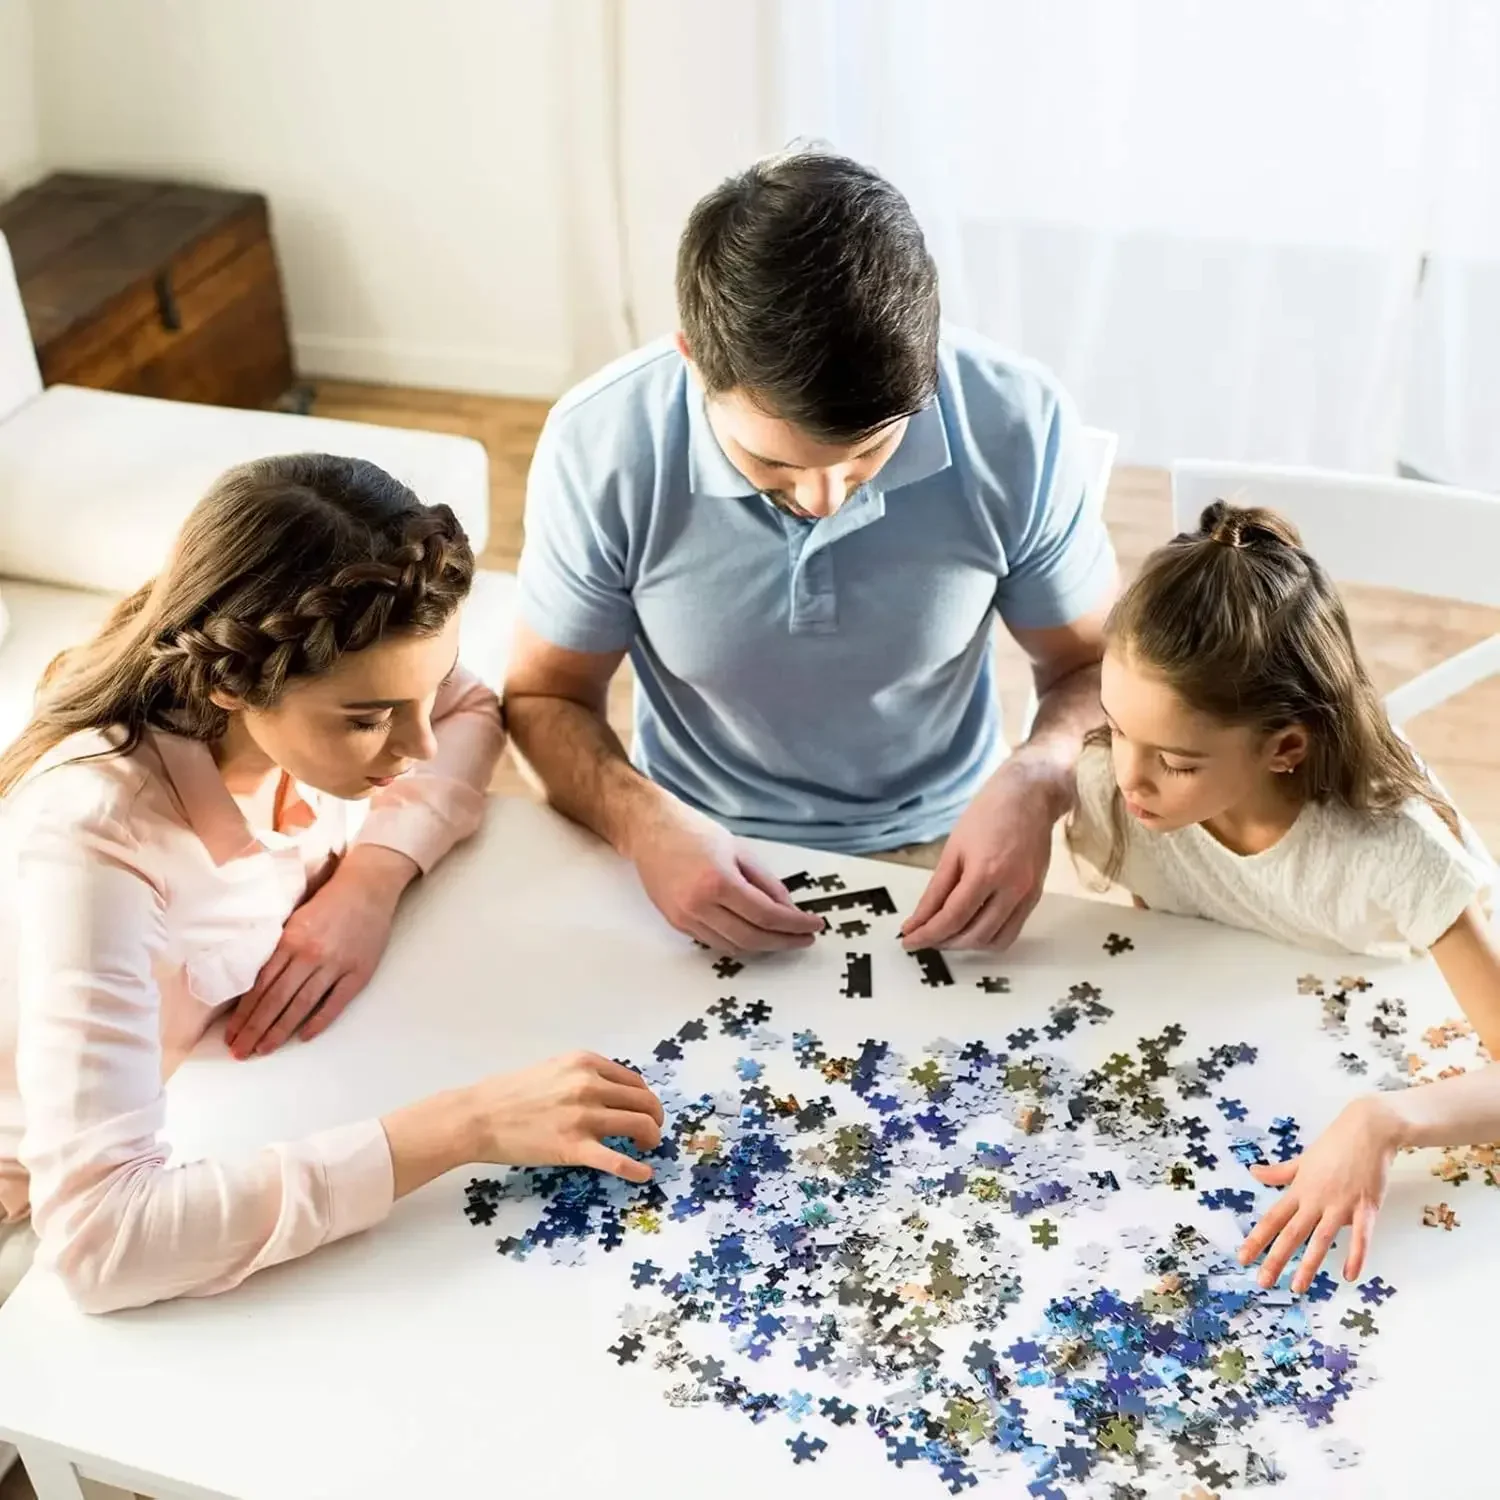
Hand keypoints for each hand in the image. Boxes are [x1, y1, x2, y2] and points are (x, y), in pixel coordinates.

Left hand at [225, 846, 416, 1057]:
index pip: (260, 985)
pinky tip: (303, 1036)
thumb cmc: (328, 901)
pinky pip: (335, 1003)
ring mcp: (335, 965)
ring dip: (279, 1031)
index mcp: (289, 941)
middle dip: (254, 1029)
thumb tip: (255, 983)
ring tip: (263, 1050)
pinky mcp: (358, 972)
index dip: (244, 1013)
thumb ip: (278, 948)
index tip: (232, 1034)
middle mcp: (309, 955)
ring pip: (301, 1005)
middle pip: (275, 1000)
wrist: (367, 887)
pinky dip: (318, 1021)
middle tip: (239, 1052)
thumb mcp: (295, 919)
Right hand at [467, 1052, 665, 1181]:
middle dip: (654, 1118)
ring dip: (650, 1138)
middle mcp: (590, 1085)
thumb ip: (583, 1076)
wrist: (477, 1116)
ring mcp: (583, 1116)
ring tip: (646, 1148)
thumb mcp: (553, 1069)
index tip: (643, 1111)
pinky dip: (636, 1169)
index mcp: (585, 1063)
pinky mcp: (573, 1147)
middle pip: (644, 1102)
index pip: (634, 1081)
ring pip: (640, 1125)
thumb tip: (610, 1092)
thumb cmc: (509, 1094)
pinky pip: (617, 1160)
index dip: (644, 1099)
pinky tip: (644, 1175)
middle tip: (651, 1132)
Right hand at [627, 799, 824, 953]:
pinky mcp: (677, 924)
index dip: (795, 924)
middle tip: (804, 938)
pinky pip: (714, 943)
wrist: (649, 831)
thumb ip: (767, 883)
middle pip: (752, 938)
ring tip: (782, 937)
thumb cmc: (695, 832)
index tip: (815, 925)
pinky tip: (753, 934)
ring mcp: (685, 918)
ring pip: (733, 947)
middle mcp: (700, 905)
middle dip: (784, 942)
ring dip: (762, 946)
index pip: (767, 915)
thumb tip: (789, 910)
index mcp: (719, 882)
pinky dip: (738, 942)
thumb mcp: (739, 851)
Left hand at [901, 760, 1059, 950]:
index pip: (952, 917)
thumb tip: (919, 919)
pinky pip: (1011, 931)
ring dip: (966, 944)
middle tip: (923, 937)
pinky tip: (971, 928)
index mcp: (986, 872)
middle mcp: (1011, 889)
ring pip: (995, 940)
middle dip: (944, 942)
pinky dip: (988, 937)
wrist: (1030, 796)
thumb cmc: (987, 814)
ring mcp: (1027, 895)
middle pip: (973, 934)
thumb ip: (936, 890)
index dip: (927, 934)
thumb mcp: (953, 849)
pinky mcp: (1035, 897)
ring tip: (945, 935)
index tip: (907, 940)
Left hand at [1236, 1095, 1402, 1290]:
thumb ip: (1279, 1172)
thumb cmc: (1335, 1144)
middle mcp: (1315, 1200)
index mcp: (1299, 1190)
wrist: (1368, 1129)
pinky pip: (1361, 1236)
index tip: (1242, 1257)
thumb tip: (1253, 1172)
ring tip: (1297, 1286)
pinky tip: (1349, 1274)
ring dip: (1309, 1264)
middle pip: (1291, 1233)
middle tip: (1263, 1282)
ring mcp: (1340, 1204)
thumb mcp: (1302, 1160)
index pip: (1272, 1218)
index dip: (1256, 1239)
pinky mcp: (1366, 1207)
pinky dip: (1356, 1255)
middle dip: (1276, 1259)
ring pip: (1321, 1239)